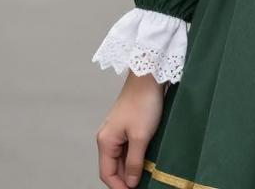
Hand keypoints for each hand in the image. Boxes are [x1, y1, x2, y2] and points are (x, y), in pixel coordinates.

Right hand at [96, 72, 166, 187]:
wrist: (149, 76)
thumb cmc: (143, 103)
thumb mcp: (141, 137)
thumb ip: (134, 162)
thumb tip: (130, 182)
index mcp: (105, 141)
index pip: (107, 174)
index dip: (119, 186)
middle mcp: (108, 137)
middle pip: (114, 166)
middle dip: (126, 177)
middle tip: (143, 183)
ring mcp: (117, 130)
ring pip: (122, 157)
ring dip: (132, 166)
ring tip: (147, 173)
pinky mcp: (128, 124)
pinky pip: (128, 146)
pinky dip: (136, 154)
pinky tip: (147, 158)